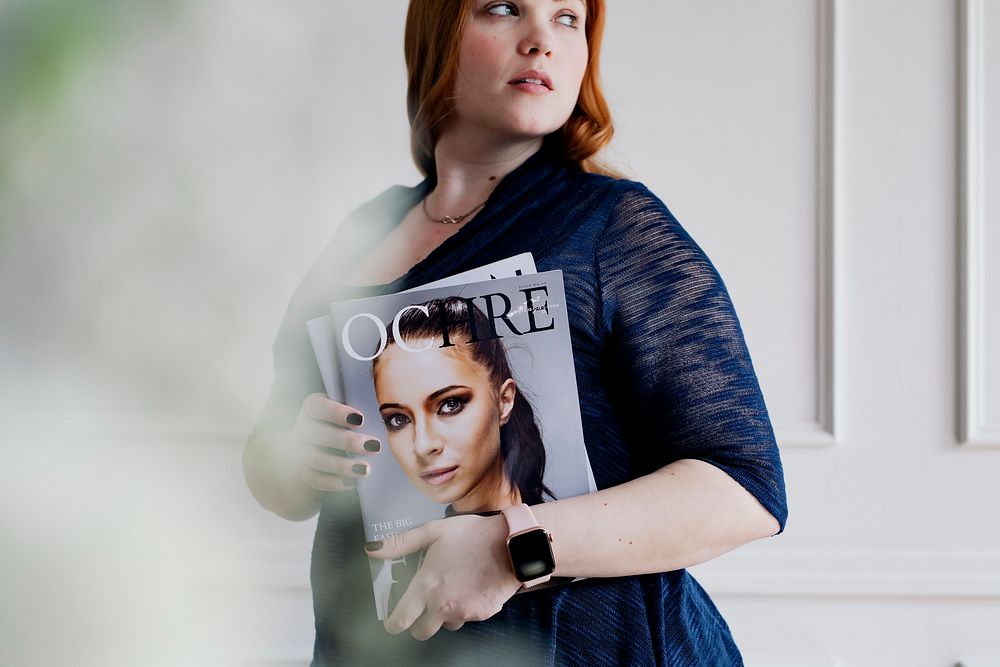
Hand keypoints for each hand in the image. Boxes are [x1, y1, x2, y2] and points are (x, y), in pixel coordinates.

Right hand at [291, 393, 381, 491]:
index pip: (317, 406)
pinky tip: (353, 482)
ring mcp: (300, 450)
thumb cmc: (344, 425)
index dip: (337, 412)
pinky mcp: (303, 471)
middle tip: (375, 446)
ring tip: (366, 469)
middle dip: (347, 441)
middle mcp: (304, 427)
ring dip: (341, 465)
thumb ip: (360, 411)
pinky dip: (334, 482)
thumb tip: (386, 417)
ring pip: (315, 458)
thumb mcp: (349, 415)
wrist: (323, 449)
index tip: (360, 419)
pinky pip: (313, 478)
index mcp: (313, 408)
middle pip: (318, 434)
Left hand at [366, 514, 521, 640]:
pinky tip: (470, 589)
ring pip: (446, 625)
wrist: (511, 544)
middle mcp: (442, 604)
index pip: (401, 619)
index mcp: (426, 586)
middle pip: (421, 632)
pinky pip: (467, 617)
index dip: (393, 623)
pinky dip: (465, 608)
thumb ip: (401, 543)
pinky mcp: (481, 614)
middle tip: (421, 609)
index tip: (392, 622)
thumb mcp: (434, 531)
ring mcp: (463, 612)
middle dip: (418, 623)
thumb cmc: (472, 535)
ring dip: (444, 615)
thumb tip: (372, 548)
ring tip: (451, 591)